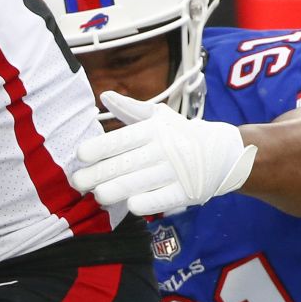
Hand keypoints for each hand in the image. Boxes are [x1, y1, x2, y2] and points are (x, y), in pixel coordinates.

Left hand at [72, 91, 257, 214]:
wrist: (223, 152)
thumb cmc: (180, 133)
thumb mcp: (159, 116)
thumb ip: (130, 109)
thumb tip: (105, 96)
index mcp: (154, 130)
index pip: (121, 139)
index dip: (99, 148)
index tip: (80, 156)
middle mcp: (163, 149)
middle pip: (124, 164)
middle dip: (96, 174)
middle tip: (77, 182)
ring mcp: (176, 172)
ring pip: (138, 183)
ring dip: (113, 191)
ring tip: (96, 195)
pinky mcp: (186, 192)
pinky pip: (161, 199)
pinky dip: (143, 203)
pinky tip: (129, 205)